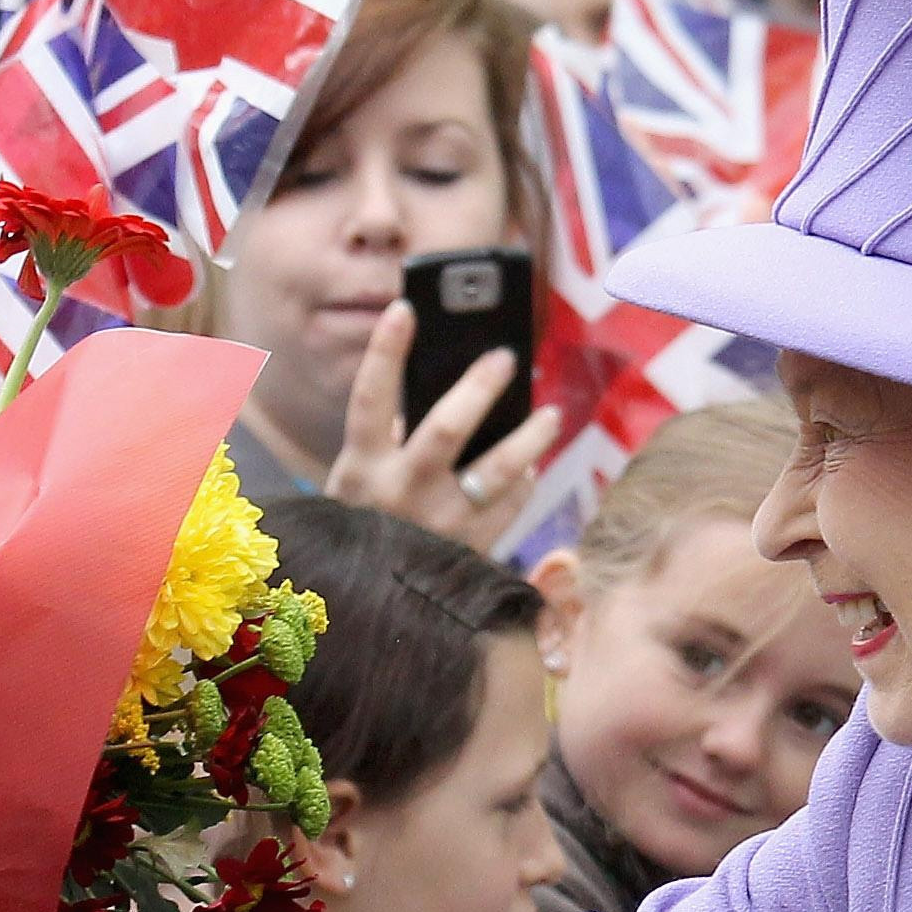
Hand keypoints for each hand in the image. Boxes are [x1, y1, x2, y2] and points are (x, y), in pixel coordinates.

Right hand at [326, 301, 558, 550]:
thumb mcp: (360, 481)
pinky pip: (508, 508)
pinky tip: (530, 470)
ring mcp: (437, 525)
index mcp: (361, 468)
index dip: (386, 352)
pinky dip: (523, 486)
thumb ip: (391, 440)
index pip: (369, 398)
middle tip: (506, 357)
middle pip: (445, 429)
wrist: (365, 603)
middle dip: (479, 388)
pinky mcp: (467, 553)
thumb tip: (450, 389)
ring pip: (496, 473)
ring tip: (552, 415)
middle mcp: (398, 494)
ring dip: (530, 439)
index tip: (406, 308)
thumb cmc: (366, 523)